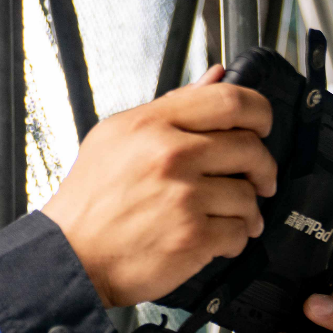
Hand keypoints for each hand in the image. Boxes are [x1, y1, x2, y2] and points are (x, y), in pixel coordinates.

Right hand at [41, 66, 277, 307]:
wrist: (71, 256)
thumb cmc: (91, 200)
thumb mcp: (117, 136)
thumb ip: (172, 105)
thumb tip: (216, 76)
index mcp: (152, 125)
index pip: (230, 100)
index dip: (259, 112)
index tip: (261, 125)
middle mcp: (170, 156)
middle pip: (249, 148)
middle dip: (261, 167)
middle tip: (257, 178)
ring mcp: (183, 197)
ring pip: (248, 195)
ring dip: (246, 209)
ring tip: (228, 214)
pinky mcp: (193, 237)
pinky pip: (239, 232)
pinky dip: (234, 238)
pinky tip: (216, 237)